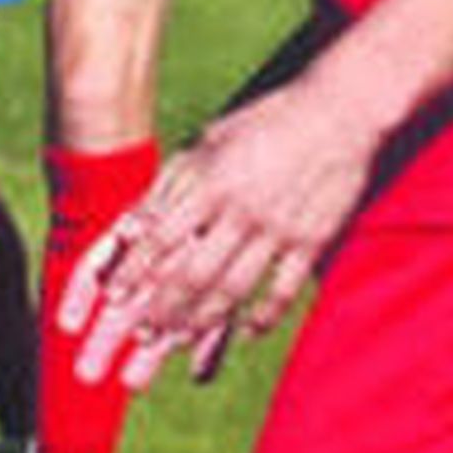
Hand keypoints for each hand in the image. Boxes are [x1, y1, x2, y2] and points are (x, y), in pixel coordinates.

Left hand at [58, 74, 378, 390]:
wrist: (339, 109)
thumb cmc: (265, 124)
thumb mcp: (210, 142)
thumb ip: (173, 184)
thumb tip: (134, 224)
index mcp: (210, 181)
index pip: (161, 237)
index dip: (133, 273)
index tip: (113, 300)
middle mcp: (239, 209)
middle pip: (191, 274)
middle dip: (159, 313)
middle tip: (140, 339)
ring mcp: (278, 228)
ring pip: (232, 288)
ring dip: (200, 321)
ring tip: (177, 342)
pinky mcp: (312, 240)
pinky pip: (283, 289)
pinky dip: (263, 315)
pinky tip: (246, 331)